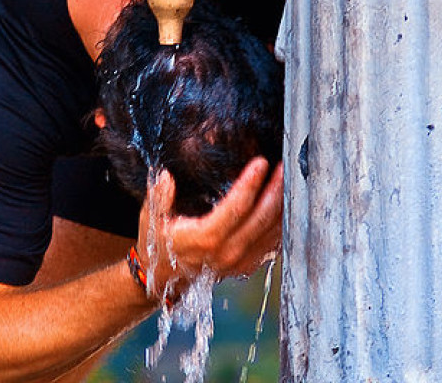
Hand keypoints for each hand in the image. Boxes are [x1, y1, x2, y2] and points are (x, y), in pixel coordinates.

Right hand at [135, 157, 282, 301]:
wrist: (164, 279)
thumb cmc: (158, 245)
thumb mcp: (150, 220)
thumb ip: (158, 198)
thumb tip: (165, 177)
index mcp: (205, 239)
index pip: (236, 208)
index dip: (250, 184)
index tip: (261, 162)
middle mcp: (227, 253)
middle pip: (261, 218)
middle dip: (276, 189)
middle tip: (285, 164)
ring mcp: (239, 263)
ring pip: (272, 232)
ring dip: (283, 205)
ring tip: (290, 179)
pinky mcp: (247, 266)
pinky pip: (272, 244)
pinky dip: (282, 223)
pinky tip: (287, 204)